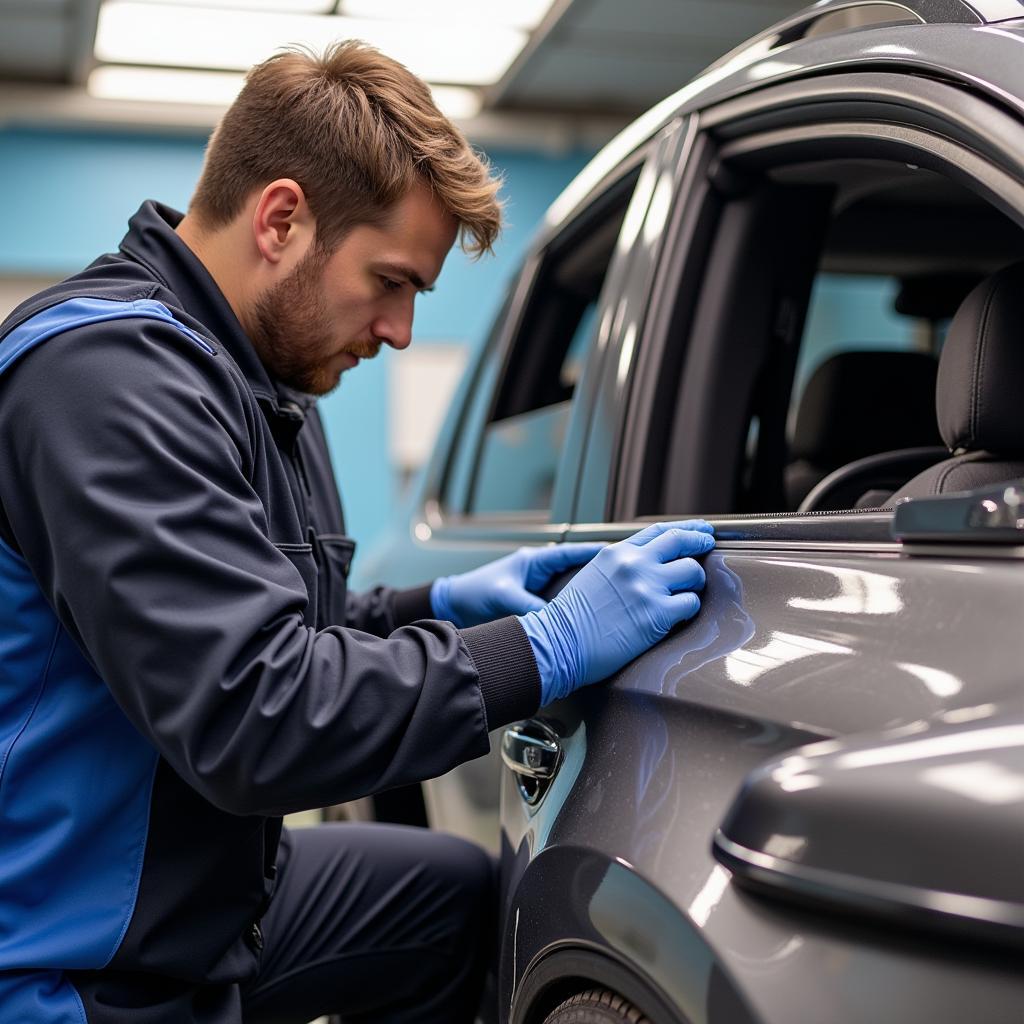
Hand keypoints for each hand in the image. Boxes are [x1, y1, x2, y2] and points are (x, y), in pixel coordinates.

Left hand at [430, 543, 604, 627]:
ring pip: (571, 593)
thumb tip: (552, 621)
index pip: (572, 553)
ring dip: (587, 599)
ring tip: (611, 606)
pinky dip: (572, 616)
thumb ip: (528, 606)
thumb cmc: (475, 592)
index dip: (595, 554)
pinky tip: (586, 625)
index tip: (618, 554)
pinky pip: (560, 610)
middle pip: (578, 573)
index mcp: (536, 561)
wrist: (455, 606)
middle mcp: (541, 573)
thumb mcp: (504, 596)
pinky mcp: (536, 608)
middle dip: (599, 578)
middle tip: (623, 583)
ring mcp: (540, 591)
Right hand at [517, 521, 714, 704]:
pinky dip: (688, 610)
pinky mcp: (657, 614)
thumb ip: (620, 565)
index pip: (660, 531)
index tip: (701, 530)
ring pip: (692, 572)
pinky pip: (691, 604)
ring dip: (694, 584)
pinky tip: (677, 617)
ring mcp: (647, 587)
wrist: (558, 643)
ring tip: (685, 594)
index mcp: (617, 552)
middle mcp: (634, 564)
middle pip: (681, 542)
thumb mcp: (593, 575)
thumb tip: (648, 563)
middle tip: (709, 548)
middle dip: (700, 544)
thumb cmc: (571, 618)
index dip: (686, 529)